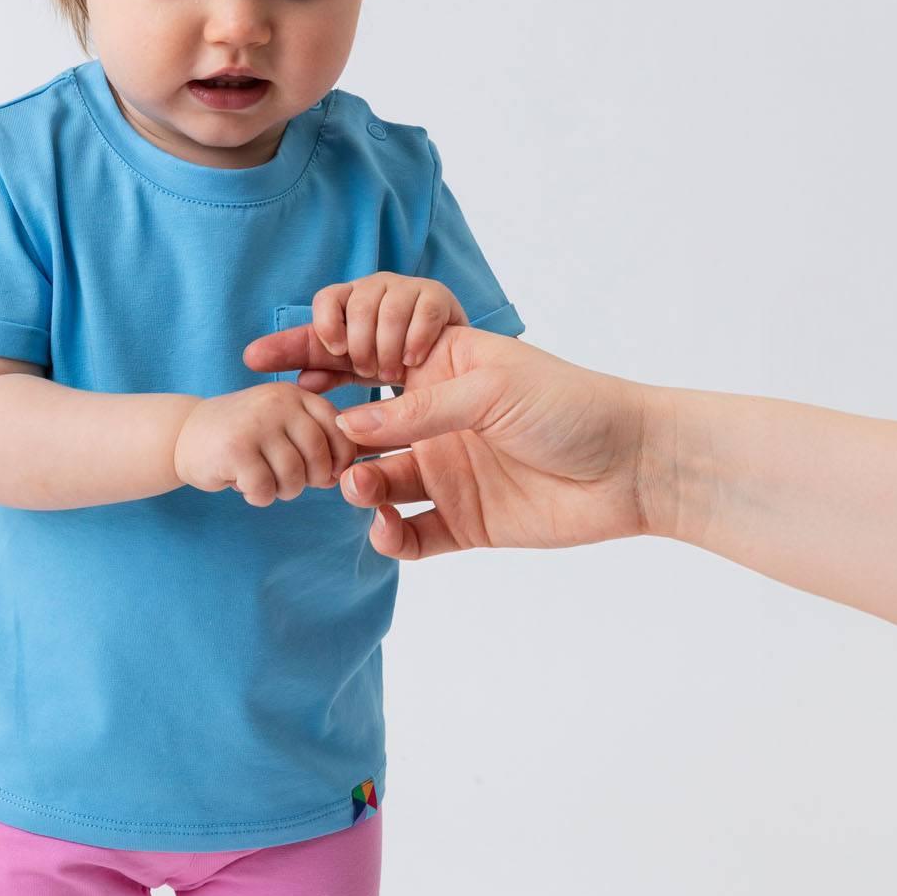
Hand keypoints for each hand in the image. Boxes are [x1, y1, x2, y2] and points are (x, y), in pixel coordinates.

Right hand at [173, 382, 355, 506]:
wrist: (184, 434)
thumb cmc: (241, 437)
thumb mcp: (280, 427)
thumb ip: (312, 444)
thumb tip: (340, 476)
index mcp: (294, 395)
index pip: (337, 429)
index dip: (339, 459)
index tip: (326, 474)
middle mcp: (277, 403)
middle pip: (318, 457)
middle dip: (308, 481)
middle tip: (286, 481)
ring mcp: (256, 424)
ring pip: (293, 477)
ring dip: (281, 491)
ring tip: (262, 481)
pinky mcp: (235, 449)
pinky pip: (265, 489)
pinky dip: (257, 497)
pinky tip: (243, 485)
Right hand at [247, 322, 653, 556]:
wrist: (636, 465)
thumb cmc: (572, 405)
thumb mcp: (488, 388)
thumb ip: (415, 411)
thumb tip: (347, 429)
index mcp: (437, 370)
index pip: (360, 358)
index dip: (308, 357)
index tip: (260, 363)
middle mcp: (434, 420)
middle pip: (355, 426)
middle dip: (318, 436)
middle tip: (301, 447)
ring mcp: (446, 471)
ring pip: (376, 483)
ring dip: (358, 488)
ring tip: (362, 489)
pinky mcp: (463, 521)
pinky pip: (410, 535)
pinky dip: (390, 539)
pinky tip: (389, 533)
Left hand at [293, 275, 465, 391]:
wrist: (437, 358)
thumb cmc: (387, 357)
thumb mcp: (352, 367)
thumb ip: (324, 371)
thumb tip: (302, 381)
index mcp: (348, 298)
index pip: (326, 298)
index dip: (327, 324)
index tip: (337, 352)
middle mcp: (376, 285)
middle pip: (360, 307)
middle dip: (362, 346)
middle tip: (369, 372)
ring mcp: (407, 287)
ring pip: (390, 311)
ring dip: (388, 349)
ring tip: (392, 373)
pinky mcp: (437, 295)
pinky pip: (424, 314)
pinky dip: (416, 342)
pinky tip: (414, 360)